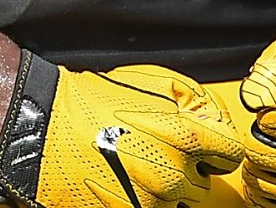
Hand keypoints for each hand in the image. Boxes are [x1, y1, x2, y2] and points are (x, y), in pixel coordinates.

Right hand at [42, 65, 241, 207]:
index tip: (206, 148)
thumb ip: (195, 101)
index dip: (217, 148)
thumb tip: (214, 120)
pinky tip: (124, 183)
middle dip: (186, 169)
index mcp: (185, 136)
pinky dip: (142, 201)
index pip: (229, 154)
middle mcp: (172, 173)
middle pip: (202, 183)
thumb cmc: (94, 101)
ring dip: (164, 189)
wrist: (46, 129)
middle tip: (156, 153)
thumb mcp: (153, 81)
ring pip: (176, 202)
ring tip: (134, 167)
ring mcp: (151, 201)